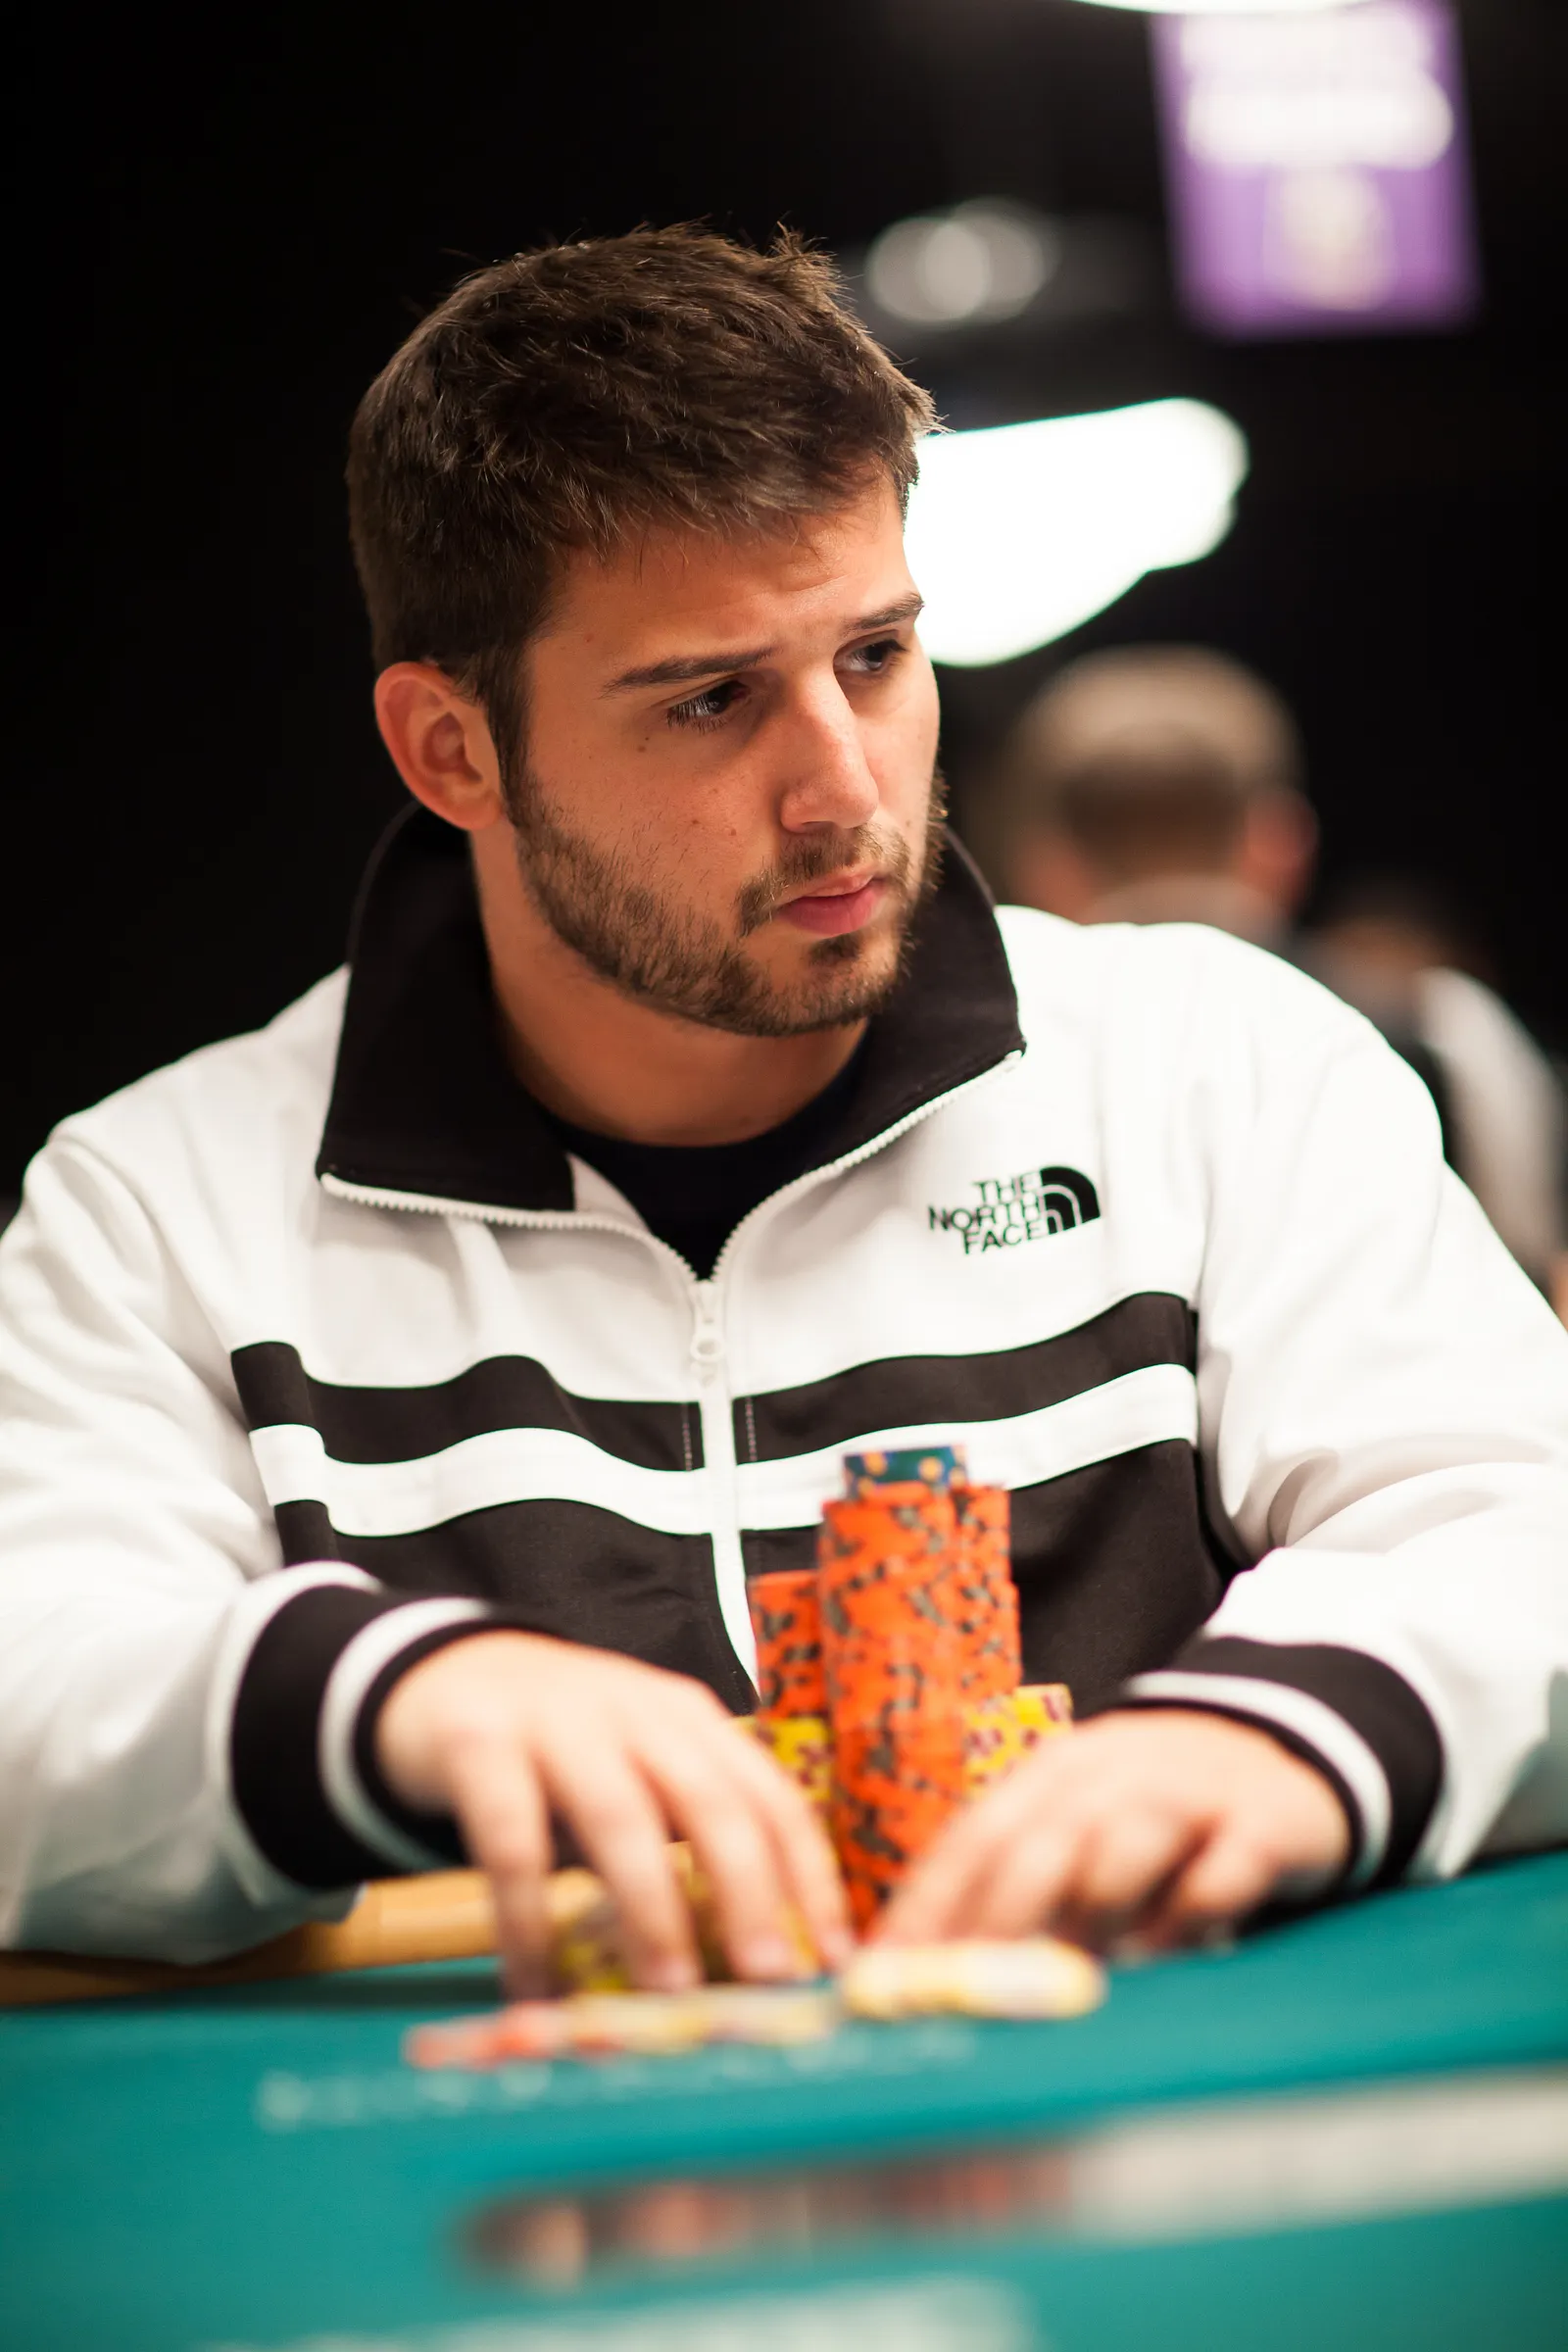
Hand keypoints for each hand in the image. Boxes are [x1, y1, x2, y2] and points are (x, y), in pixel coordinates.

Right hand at [376, 1631, 850, 1994]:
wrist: (443, 1674)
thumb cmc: (562, 1747)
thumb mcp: (637, 1768)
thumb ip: (684, 1835)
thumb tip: (754, 1957)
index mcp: (689, 1719)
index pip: (770, 1795)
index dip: (810, 1876)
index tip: (836, 1955)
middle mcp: (635, 1710)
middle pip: (711, 1800)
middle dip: (749, 1891)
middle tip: (768, 1974)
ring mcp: (557, 1721)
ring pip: (620, 1818)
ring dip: (650, 1910)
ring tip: (667, 1989)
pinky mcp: (480, 1742)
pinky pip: (511, 1842)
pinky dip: (526, 1922)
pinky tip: (533, 1984)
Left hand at [877, 1710, 1350, 1954]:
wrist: (1281, 1752)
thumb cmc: (1158, 1813)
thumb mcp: (1087, 1823)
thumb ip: (1024, 1879)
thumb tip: (936, 1970)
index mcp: (1055, 1772)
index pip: (976, 1837)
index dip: (929, 1907)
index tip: (890, 1975)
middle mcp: (1112, 1772)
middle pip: (1039, 1844)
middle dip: (995, 1924)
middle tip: (968, 1999)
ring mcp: (1188, 1791)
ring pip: (1119, 1851)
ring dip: (1087, 1920)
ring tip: (1062, 1987)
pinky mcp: (1260, 1821)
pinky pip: (1217, 1873)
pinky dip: (1186, 1918)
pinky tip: (1167, 1958)